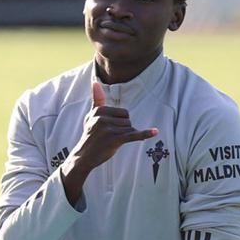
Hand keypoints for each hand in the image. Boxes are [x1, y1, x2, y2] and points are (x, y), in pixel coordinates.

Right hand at [60, 81, 157, 205]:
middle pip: (128, 120)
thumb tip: (95, 82)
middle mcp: (103, 118)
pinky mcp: (115, 140)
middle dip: (123, 130)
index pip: (123, 112)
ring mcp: (109, 129)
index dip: (119, 122)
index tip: (107, 129)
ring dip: (124, 137)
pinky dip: (145, 134)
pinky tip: (155, 132)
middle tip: (109, 137)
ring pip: (130, 129)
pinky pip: (133, 135)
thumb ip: (97, 100)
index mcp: (99, 110)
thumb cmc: (90, 135)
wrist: (84, 156)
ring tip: (111, 142)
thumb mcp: (91, 116)